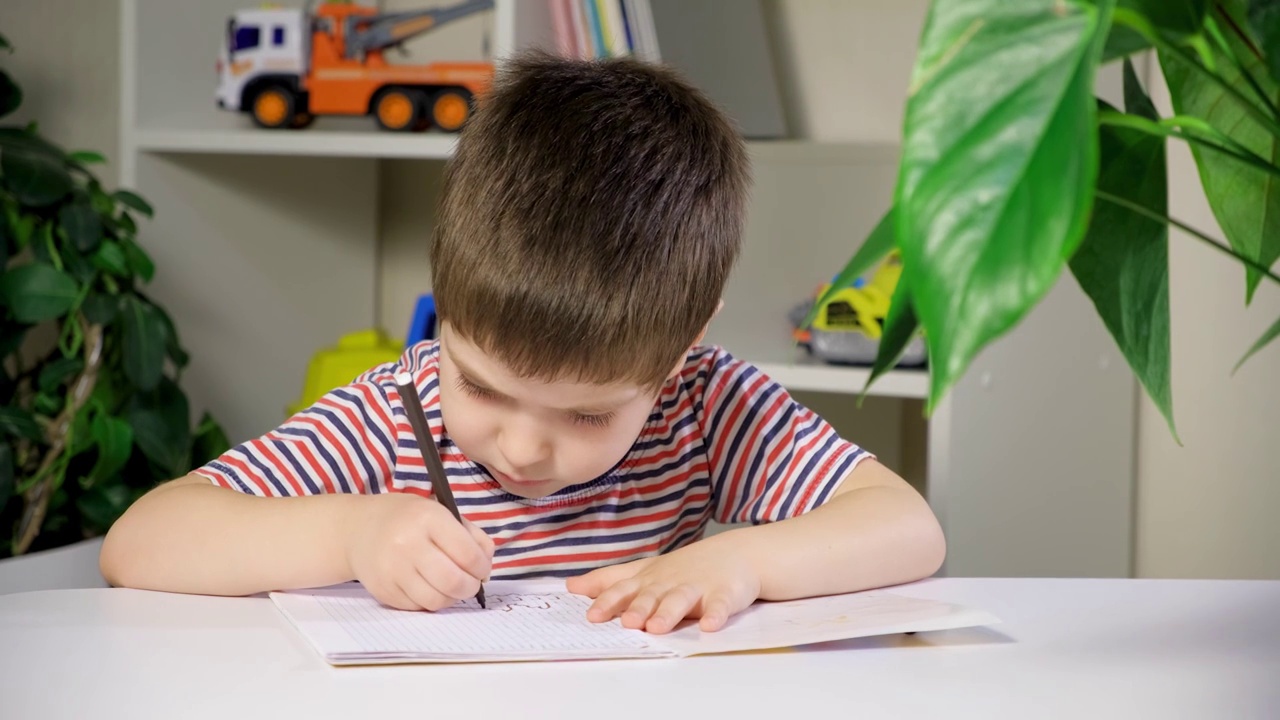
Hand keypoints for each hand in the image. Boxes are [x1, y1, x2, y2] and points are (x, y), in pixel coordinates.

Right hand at [345, 493, 493, 610]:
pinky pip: (418, 607)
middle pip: (453, 581)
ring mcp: (392, 570)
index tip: (482, 568)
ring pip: (437, 600)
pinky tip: (429, 586)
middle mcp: (407, 544)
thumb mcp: (440, 512)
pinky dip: (430, 601)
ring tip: (451, 585)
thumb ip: (470, 535)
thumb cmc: (408, 520)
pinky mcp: (383, 591)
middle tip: (471, 583)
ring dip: (452, 597)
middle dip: (471, 587)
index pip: (467, 554)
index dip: (482, 567)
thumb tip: (486, 565)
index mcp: (427, 518)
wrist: (359, 530)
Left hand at [566, 537, 760, 633]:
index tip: (592, 616)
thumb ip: (609, 580)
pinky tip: (710, 626)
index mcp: (650, 579)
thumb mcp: (645, 571)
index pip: (625, 589)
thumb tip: (570, 586)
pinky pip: (720, 605)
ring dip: (669, 613)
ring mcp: (698, 586)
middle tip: (626, 622)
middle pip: (651, 595)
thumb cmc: (684, 567)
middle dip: (638, 608)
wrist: (736, 553)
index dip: (609, 601)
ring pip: (681, 600)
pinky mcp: (724, 593)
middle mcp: (669, 582)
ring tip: (657, 627)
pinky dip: (716, 614)